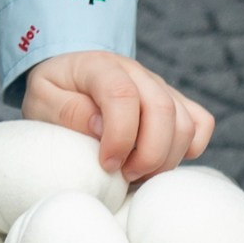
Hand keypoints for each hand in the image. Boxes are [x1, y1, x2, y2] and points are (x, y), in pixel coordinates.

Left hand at [23, 52, 215, 179]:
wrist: (68, 77)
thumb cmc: (54, 94)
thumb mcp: (42, 101)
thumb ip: (67, 112)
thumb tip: (100, 127)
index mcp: (100, 67)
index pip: (123, 95)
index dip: (119, 136)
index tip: (106, 164)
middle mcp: (136, 72)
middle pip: (163, 110)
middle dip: (148, 154)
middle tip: (124, 175)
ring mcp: (159, 86)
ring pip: (186, 122)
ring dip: (166, 158)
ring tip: (136, 173)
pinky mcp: (174, 101)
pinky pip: (202, 123)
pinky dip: (190, 149)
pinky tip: (160, 161)